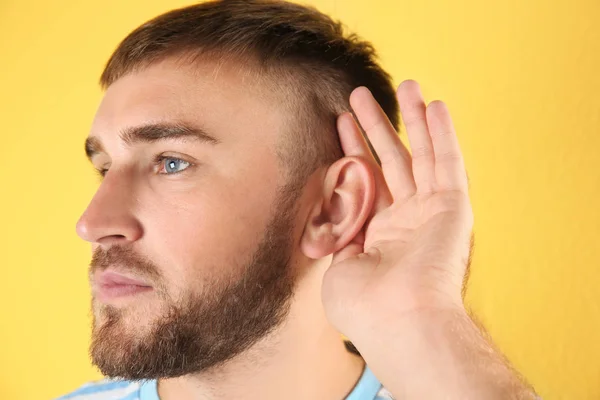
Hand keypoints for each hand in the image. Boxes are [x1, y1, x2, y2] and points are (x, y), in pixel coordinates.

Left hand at [322, 80, 473, 337]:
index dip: (352, 150)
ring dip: (412, 120)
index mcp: (379, 235)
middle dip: (375, 127)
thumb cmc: (365, 307)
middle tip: (360, 95)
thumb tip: (333, 213)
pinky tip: (435, 106)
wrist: (398, 322)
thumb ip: (338, 233)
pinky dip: (443, 135)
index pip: (365, 181)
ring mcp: (430, 213)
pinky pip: (447, 163)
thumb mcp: (338, 265)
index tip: (340, 122)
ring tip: (404, 84)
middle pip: (390, 161)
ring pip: (420, 155)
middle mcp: (406, 221)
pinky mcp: (452, 208)